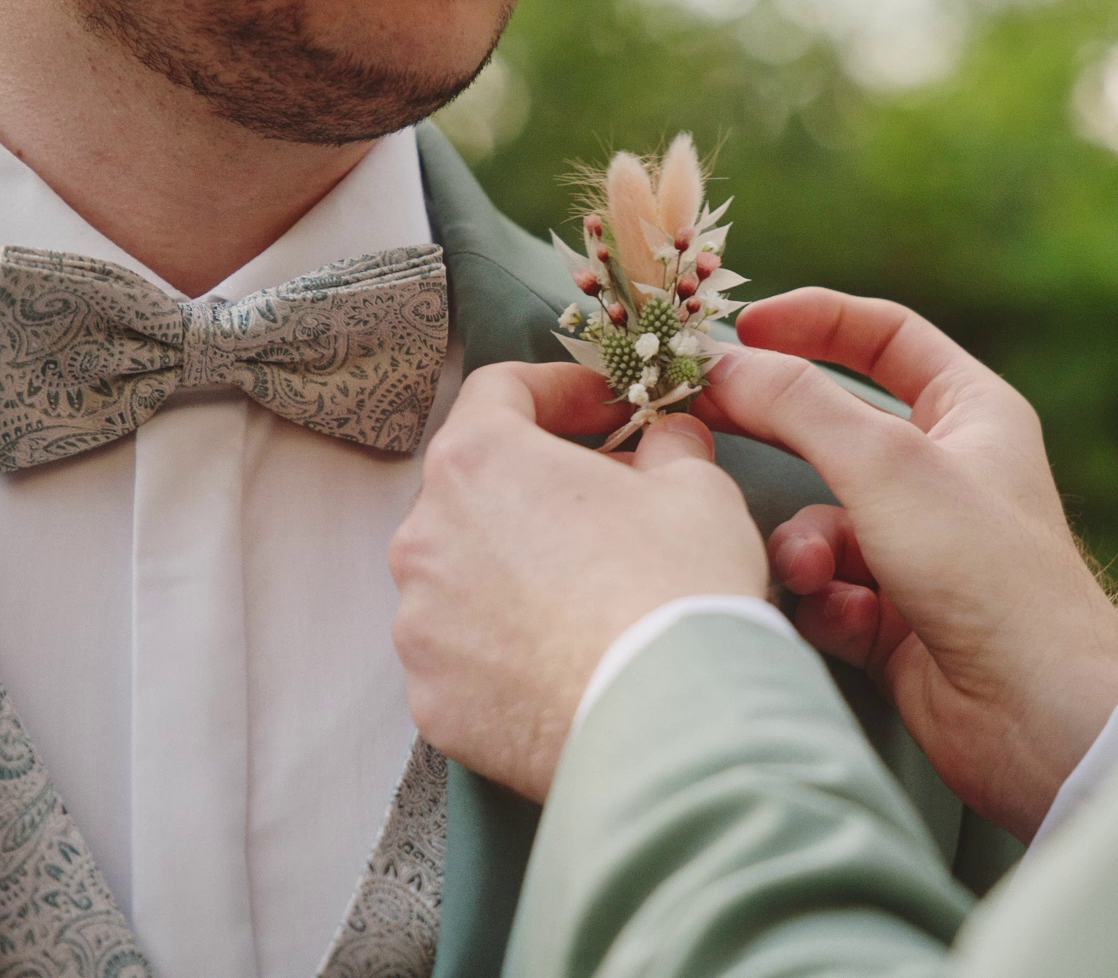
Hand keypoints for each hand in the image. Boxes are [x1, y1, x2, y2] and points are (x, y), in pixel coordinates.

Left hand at [389, 362, 767, 800]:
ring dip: (518, 572)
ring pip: (465, 577)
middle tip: (612, 506)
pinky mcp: (432, 699)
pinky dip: (507, 649)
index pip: (499, 391)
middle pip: (477, 490)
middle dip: (541, 490)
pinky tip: (567, 661)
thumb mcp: (698, 490)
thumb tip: (667, 443)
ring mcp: (419, 625)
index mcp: (479, 462)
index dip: (558, 390)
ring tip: (590, 598)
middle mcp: (425, 537)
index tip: (605, 408)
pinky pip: (466, 656)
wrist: (669, 726)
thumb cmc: (678, 589)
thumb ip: (670, 449)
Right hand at [695, 288, 1117, 841]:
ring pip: (817, 518)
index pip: (885, 336)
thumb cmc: (990, 574)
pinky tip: (847, 623)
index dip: (813, 322)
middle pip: (833, 427)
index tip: (740, 326)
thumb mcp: (886, 464)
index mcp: (970, 414)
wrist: (1037, 718)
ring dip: (804, 545)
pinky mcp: (889, 616)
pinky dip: (823, 600)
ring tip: (809, 572)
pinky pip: (824, 587)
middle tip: (700, 416)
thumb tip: (722, 364)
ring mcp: (915, 547)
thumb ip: (797, 403)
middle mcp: (944, 474)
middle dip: (773, 430)